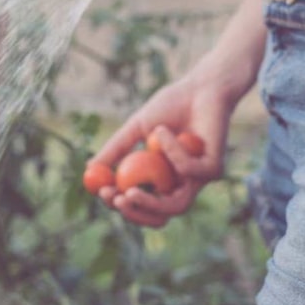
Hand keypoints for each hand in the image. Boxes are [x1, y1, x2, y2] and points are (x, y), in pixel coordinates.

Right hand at [87, 75, 231, 227]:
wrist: (201, 87)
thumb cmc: (171, 106)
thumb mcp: (136, 128)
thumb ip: (116, 149)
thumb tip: (90, 170)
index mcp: (163, 179)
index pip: (142, 204)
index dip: (122, 204)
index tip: (103, 192)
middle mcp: (183, 185)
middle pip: (160, 217)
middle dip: (135, 212)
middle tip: (117, 199)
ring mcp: (201, 180)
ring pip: (177, 207)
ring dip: (150, 200)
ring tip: (131, 187)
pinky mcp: (214, 169)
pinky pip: (186, 170)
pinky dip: (170, 151)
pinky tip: (163, 131)